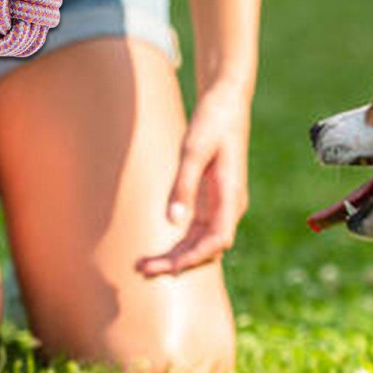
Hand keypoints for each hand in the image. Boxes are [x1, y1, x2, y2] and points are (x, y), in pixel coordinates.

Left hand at [138, 80, 252, 276]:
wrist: (227, 102)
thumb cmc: (212, 122)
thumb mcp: (193, 150)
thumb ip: (183, 186)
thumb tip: (173, 221)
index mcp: (231, 196)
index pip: (217, 240)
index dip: (194, 258)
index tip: (169, 269)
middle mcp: (229, 206)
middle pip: (207, 248)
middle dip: (177, 263)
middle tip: (140, 270)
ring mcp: (221, 205)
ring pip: (200, 243)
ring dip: (175, 257)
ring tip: (143, 266)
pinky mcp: (211, 200)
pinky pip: (196, 232)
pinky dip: (179, 244)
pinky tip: (159, 251)